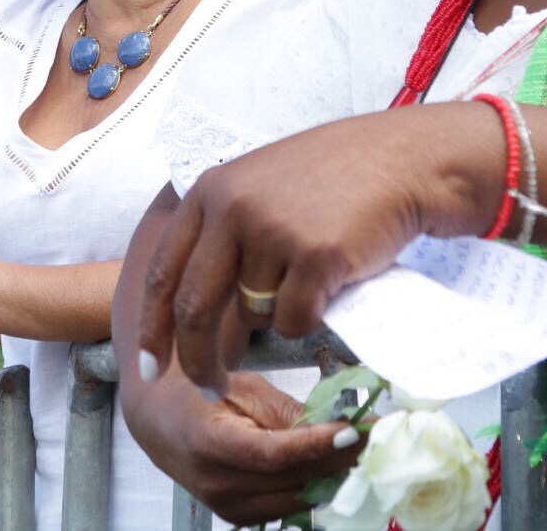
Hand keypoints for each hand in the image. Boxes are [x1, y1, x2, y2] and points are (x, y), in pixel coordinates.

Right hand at [123, 372, 357, 524]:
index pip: (276, 454)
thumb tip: (336, 424)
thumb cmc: (200, 395)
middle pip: (293, 479)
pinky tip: (332, 466)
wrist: (161, 425)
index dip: (319, 445)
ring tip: (360, 448)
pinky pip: (288, 507)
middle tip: (375, 435)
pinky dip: (313, 487)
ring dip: (332, 476)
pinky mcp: (239, 518)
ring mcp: (228, 508)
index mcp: (210, 444)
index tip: (355, 431)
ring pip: (297, 499)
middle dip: (339, 459)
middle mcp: (218, 485)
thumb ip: (286, 411)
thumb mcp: (241, 388)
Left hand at [136, 110, 463, 394]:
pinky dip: (312, 315)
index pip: (163, 271)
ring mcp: (273, 232)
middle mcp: (234, 208)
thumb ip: (222, 241)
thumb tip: (195, 326)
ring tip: (312, 274)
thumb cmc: (332, 181)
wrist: (399, 160)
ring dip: (280, 314)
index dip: (152, 325)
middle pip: (195, 308)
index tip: (146, 364)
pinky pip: (295, 320)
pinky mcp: (316, 257)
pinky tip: (333, 279)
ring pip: (254, 315)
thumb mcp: (258, 190)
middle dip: (197, 359)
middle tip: (208, 386)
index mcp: (211, 192)